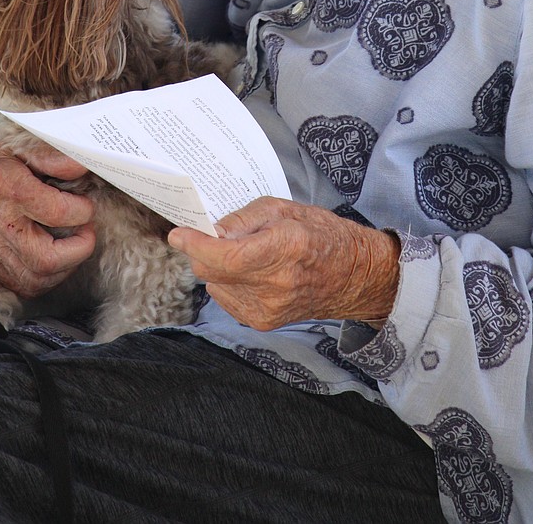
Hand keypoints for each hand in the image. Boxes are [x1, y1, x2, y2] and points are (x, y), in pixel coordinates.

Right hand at [0, 115, 96, 299]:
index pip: (58, 212)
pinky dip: (41, 277)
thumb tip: (80, 167)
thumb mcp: (13, 137)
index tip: (86, 202)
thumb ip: (49, 154)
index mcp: (7, 187)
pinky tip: (52, 258)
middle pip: (46, 260)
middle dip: (79, 249)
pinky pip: (17, 284)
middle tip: (87, 231)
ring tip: (72, 246)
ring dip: (63, 268)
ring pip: (34, 279)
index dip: (82, 210)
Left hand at [168, 197, 400, 330]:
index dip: (195, 244)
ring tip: (242, 253)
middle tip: (209, 235)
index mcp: (284, 248)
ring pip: (215, 286)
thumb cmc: (322, 234)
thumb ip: (243, 219)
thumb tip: (209, 230)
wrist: (354, 275)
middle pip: (212, 272)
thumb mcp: (283, 209)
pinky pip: (226, 299)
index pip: (224, 256)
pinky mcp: (264, 322)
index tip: (178, 234)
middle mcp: (275, 284)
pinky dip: (227, 282)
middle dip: (202, 252)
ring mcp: (269, 309)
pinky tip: (248, 272)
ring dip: (216, 268)